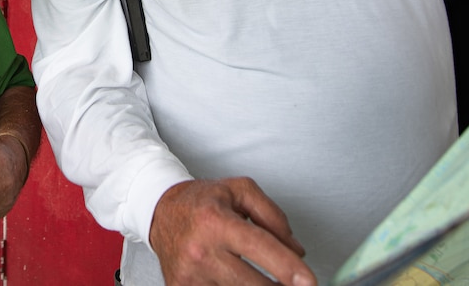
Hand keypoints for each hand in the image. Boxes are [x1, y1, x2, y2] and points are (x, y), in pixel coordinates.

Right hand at [149, 178, 315, 285]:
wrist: (159, 213)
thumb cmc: (201, 202)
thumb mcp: (239, 191)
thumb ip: (273, 216)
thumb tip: (296, 251)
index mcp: (216, 221)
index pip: (259, 247)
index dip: (288, 267)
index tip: (309, 282)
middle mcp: (201, 251)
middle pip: (253, 284)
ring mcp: (190, 276)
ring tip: (264, 281)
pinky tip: (237, 280)